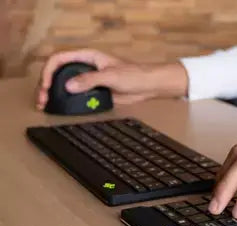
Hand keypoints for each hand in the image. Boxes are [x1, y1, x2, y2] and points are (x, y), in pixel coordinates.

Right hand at [36, 49, 187, 109]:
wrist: (147, 86)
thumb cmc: (132, 75)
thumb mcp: (110, 76)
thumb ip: (90, 80)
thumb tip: (68, 86)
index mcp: (87, 57)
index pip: (60, 59)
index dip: (49, 71)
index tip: (47, 86)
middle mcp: (84, 67)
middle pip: (58, 72)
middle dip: (47, 85)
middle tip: (42, 101)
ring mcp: (88, 80)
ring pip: (65, 85)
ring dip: (54, 94)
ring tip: (45, 106)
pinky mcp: (94, 92)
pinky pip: (76, 95)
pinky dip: (67, 101)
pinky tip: (61, 109)